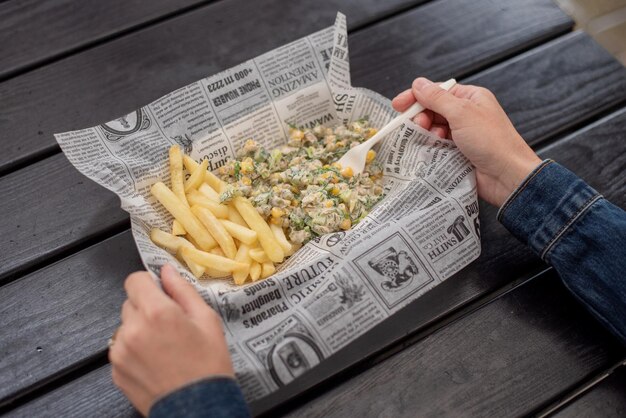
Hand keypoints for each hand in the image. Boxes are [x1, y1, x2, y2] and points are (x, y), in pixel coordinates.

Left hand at [109, 264, 233, 415]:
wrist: (199, 407)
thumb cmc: (208, 365)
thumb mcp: (206, 320)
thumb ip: (182, 290)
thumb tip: (167, 270)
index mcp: (157, 312)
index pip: (135, 280)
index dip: (148, 283)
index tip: (160, 292)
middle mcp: (133, 329)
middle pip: (130, 302)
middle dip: (147, 307)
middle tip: (170, 324)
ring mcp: (121, 351)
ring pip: (125, 326)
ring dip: (139, 329)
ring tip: (164, 346)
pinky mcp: (116, 370)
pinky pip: (121, 348)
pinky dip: (134, 350)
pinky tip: (155, 361)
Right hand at [392, 77, 541, 206]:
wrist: (507, 176)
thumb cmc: (492, 141)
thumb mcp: (462, 113)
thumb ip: (437, 98)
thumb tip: (418, 84)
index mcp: (471, 98)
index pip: (437, 92)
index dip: (416, 97)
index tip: (398, 105)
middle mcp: (466, 114)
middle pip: (433, 110)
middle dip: (422, 118)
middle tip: (419, 126)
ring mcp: (462, 135)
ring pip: (433, 130)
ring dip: (428, 134)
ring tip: (432, 140)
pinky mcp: (458, 153)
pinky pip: (436, 146)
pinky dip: (431, 148)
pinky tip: (433, 151)